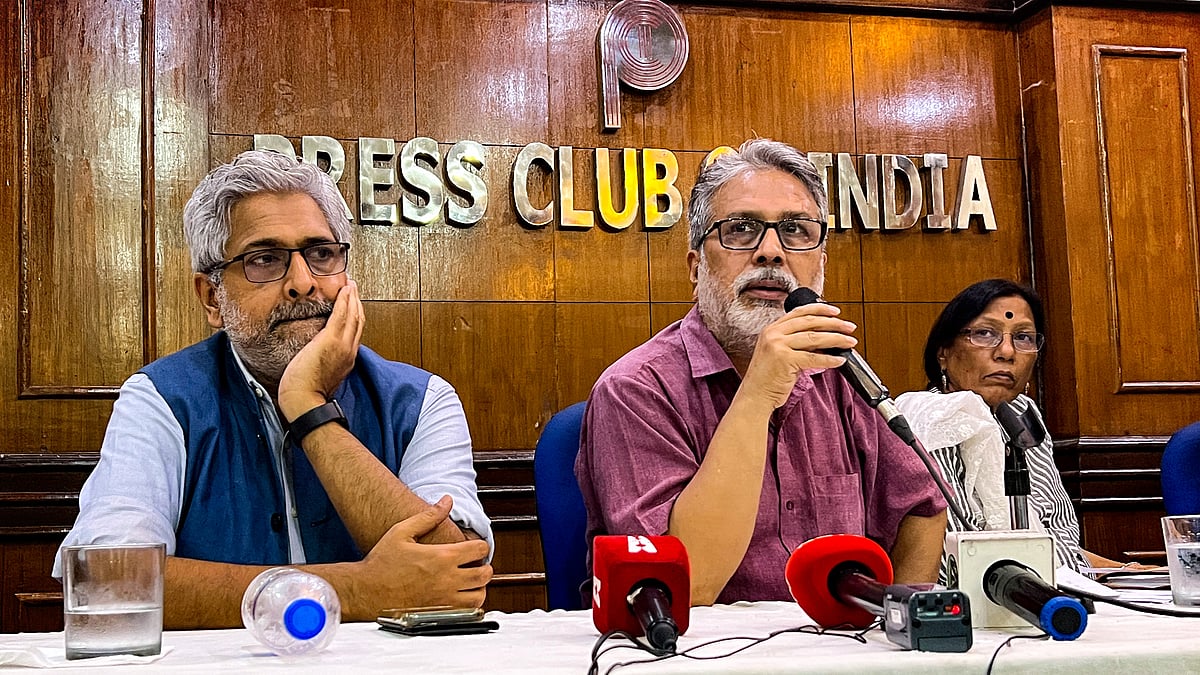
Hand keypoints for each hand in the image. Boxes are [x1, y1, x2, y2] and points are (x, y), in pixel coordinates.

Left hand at [279, 280, 364, 420]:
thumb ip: (323, 363)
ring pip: (353, 315)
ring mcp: (343, 345)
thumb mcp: (321, 375)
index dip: (355, 316)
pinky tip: (346, 289)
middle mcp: (349, 351)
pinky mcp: (331, 340)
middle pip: (359, 321)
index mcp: (346, 359)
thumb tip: (316, 356)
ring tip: (351, 285)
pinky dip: (346, 300)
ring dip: (353, 297)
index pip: (354, 333)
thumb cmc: (306, 394)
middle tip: (354, 289)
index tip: (353, 305)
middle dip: (357, 303)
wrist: (305, 401)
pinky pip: (342, 314)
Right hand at [355, 496, 492, 614]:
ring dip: (480, 587)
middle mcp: (446, 579)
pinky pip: (466, 613)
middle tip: (477, 565)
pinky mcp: (438, 614)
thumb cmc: (381, 563)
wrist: (365, 591)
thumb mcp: (402, 531)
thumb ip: (428, 516)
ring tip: (471, 582)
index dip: (480, 546)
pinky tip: (460, 596)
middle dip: (485, 567)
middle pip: (485, 574)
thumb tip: (446, 501)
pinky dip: (470, 605)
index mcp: (441, 557)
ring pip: (479, 596)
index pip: (479, 549)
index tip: (474, 547)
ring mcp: (444, 599)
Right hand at [740, 302, 856, 409]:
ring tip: (850, 342)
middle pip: (809, 322)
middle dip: (833, 323)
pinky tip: (839, 360)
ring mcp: (777, 345)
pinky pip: (813, 358)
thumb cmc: (767, 379)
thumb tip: (824, 341)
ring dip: (836, 339)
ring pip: (814, 338)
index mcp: (771, 329)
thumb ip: (799, 345)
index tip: (836, 312)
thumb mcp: (781, 354)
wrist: (754, 396)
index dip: (819, 309)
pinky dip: (829, 359)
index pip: (799, 312)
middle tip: (849, 327)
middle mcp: (773, 334)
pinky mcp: (784, 359)